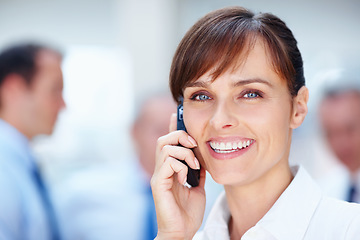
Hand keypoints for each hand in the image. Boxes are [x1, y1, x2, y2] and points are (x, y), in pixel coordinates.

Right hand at [151, 113, 205, 239]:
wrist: (181, 232)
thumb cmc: (188, 213)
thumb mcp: (198, 187)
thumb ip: (198, 172)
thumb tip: (202, 158)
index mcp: (171, 169)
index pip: (169, 143)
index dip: (173, 127)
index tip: (178, 115)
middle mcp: (162, 170)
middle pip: (164, 139)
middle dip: (180, 135)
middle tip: (194, 145)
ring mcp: (159, 176)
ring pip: (165, 147)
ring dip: (184, 152)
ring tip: (195, 165)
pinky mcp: (158, 184)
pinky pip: (168, 162)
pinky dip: (181, 166)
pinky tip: (187, 178)